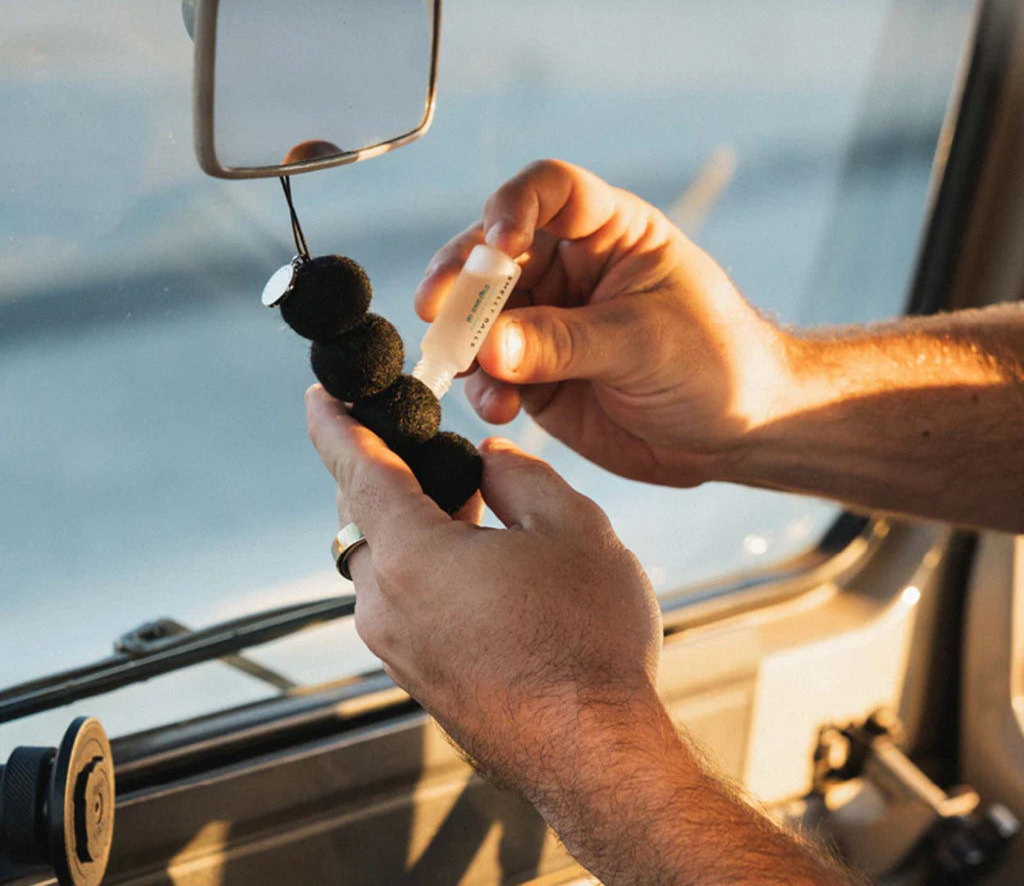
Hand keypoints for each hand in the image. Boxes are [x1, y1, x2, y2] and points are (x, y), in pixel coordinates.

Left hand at [305, 384, 661, 798]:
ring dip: (411, 522)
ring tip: (468, 502)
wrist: (598, 755)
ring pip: (381, 562)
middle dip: (383, 473)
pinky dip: (421, 565)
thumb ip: (522, 476)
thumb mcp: (573, 528)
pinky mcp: (419, 676)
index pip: (358, 471)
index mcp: (413, 559)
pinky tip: (474, 560)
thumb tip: (493, 461)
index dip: (336, 426)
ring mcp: (399, 649)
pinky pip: (400, 600)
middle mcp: (387, 607)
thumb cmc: (587, 646)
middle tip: (426, 447)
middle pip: (361, 517)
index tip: (318, 400)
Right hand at [415, 159, 788, 486]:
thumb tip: (489, 346)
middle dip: (460, 280)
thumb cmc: (716, 362)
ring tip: (465, 369)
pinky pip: (490, 373)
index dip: (513, 206)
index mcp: (609, 232)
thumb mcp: (644, 342)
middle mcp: (570, 269)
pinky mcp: (536, 374)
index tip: (496, 243)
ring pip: (480, 315)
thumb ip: (564, 341)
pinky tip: (498, 407)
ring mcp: (547, 322)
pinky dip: (483, 389)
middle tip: (436, 309)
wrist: (736, 432)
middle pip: (493, 253)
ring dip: (463, 340)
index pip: (550, 190)